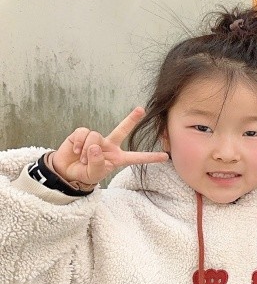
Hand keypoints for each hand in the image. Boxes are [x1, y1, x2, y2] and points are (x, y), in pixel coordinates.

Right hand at [51, 108, 169, 188]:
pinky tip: (75, 151)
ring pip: (95, 137)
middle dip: (131, 119)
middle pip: (122, 130)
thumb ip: (97, 163)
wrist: (66, 171)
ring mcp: (97, 139)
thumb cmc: (84, 174)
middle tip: (141, 109)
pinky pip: (83, 133)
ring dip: (86, 149)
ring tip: (82, 159)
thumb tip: (95, 146)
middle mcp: (109, 146)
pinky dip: (78, 143)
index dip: (149, 157)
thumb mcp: (94, 174)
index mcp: (117, 158)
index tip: (165, 156)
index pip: (136, 157)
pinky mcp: (82, 134)